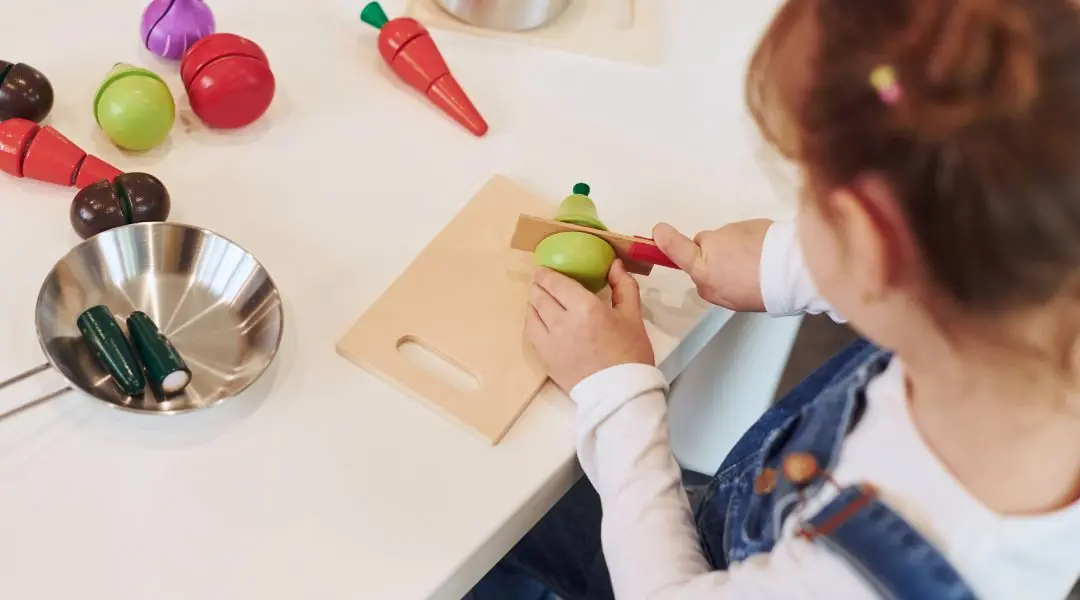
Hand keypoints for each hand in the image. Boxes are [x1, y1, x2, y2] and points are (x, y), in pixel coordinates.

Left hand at [525, 260, 654, 392]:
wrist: (620, 394)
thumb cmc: (630, 353)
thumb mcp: (633, 316)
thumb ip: (623, 286)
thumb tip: (614, 264)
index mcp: (585, 307)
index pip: (555, 282)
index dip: (546, 273)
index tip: (544, 268)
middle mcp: (562, 321)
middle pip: (538, 295)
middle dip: (537, 284)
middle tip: (541, 281)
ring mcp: (550, 341)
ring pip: (531, 312)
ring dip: (533, 301)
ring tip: (539, 298)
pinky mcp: (545, 358)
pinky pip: (531, 332)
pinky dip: (532, 320)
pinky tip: (539, 319)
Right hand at [652, 219, 771, 311]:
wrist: (793, 268)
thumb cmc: (759, 290)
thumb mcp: (728, 300)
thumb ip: (708, 288)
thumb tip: (702, 277)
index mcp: (705, 267)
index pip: (677, 249)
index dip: (666, 241)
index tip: (658, 231)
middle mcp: (714, 244)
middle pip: (704, 245)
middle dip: (713, 255)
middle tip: (735, 272)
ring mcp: (733, 230)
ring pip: (726, 240)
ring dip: (735, 250)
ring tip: (756, 266)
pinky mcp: (751, 222)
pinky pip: (743, 234)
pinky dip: (749, 244)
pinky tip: (764, 256)